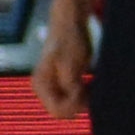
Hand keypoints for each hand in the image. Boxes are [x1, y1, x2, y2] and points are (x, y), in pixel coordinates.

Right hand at [33, 0, 93, 118]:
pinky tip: (91, 82)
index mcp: (42, 85)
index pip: (58, 111)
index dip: (76, 106)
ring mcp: (52, 85)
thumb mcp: (71, 63)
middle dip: (80, 103)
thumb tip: (73, 101)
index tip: (87, 90)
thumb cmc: (70, 41)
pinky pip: (74, 97)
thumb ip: (70, 85)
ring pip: (70, 104)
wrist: (69, 23)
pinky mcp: (62, 82)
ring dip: (83, 99)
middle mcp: (44, 88)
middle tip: (92, 86)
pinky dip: (84, 93)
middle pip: (64, 110)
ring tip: (92, 82)